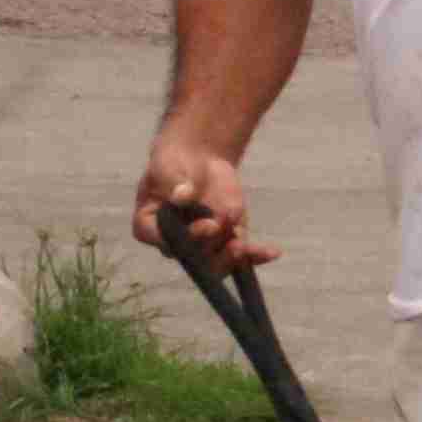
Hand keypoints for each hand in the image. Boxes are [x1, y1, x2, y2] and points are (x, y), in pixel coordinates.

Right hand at [135, 128, 272, 272]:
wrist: (195, 159)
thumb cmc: (172, 164)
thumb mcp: (167, 168)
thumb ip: (173, 182)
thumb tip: (183, 196)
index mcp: (150, 227)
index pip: (163, 241)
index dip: (184, 240)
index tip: (207, 226)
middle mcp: (176, 243)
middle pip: (193, 258)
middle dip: (213, 250)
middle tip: (229, 239)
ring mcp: (204, 245)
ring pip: (218, 262)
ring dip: (233, 256)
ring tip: (244, 245)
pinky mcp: (228, 240)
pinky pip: (242, 254)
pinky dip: (256, 255)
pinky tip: (272, 253)